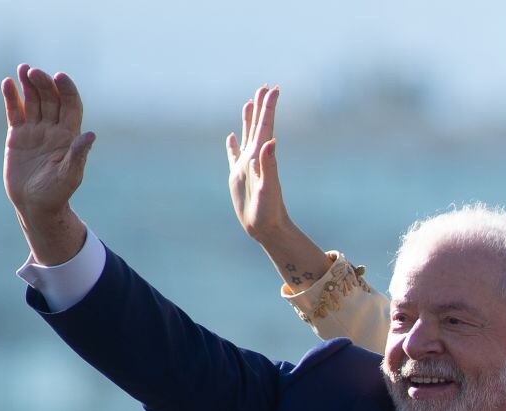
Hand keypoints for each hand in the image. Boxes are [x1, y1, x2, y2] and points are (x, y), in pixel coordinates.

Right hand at [2, 64, 93, 263]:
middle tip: (34, 72)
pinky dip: (11, 98)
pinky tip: (7, 83)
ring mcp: (35, 131)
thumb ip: (78, 154)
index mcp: (69, 136)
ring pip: (33, 101)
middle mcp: (53, 130)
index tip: (59, 77)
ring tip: (23, 69)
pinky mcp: (17, 136)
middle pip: (51, 99)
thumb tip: (91, 135)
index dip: (67, 90)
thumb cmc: (57, 194)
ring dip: (28, 85)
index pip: (71, 106)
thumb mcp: (70, 175)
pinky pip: (15, 112)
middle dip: (44, 84)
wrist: (35, 205)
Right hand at [226, 86, 292, 240]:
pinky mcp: (238, 176)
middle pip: (258, 126)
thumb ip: (269, 165)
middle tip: (265, 87)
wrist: (265, 228)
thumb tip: (270, 142)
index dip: (269, 107)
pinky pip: (234, 155)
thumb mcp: (268, 188)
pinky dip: (232, 144)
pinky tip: (232, 136)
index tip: (274, 88)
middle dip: (261, 107)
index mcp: (261, 157)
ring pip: (247, 136)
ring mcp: (246, 166)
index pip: (265, 126)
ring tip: (249, 102)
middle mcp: (255, 158)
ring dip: (248, 119)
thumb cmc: (268, 211)